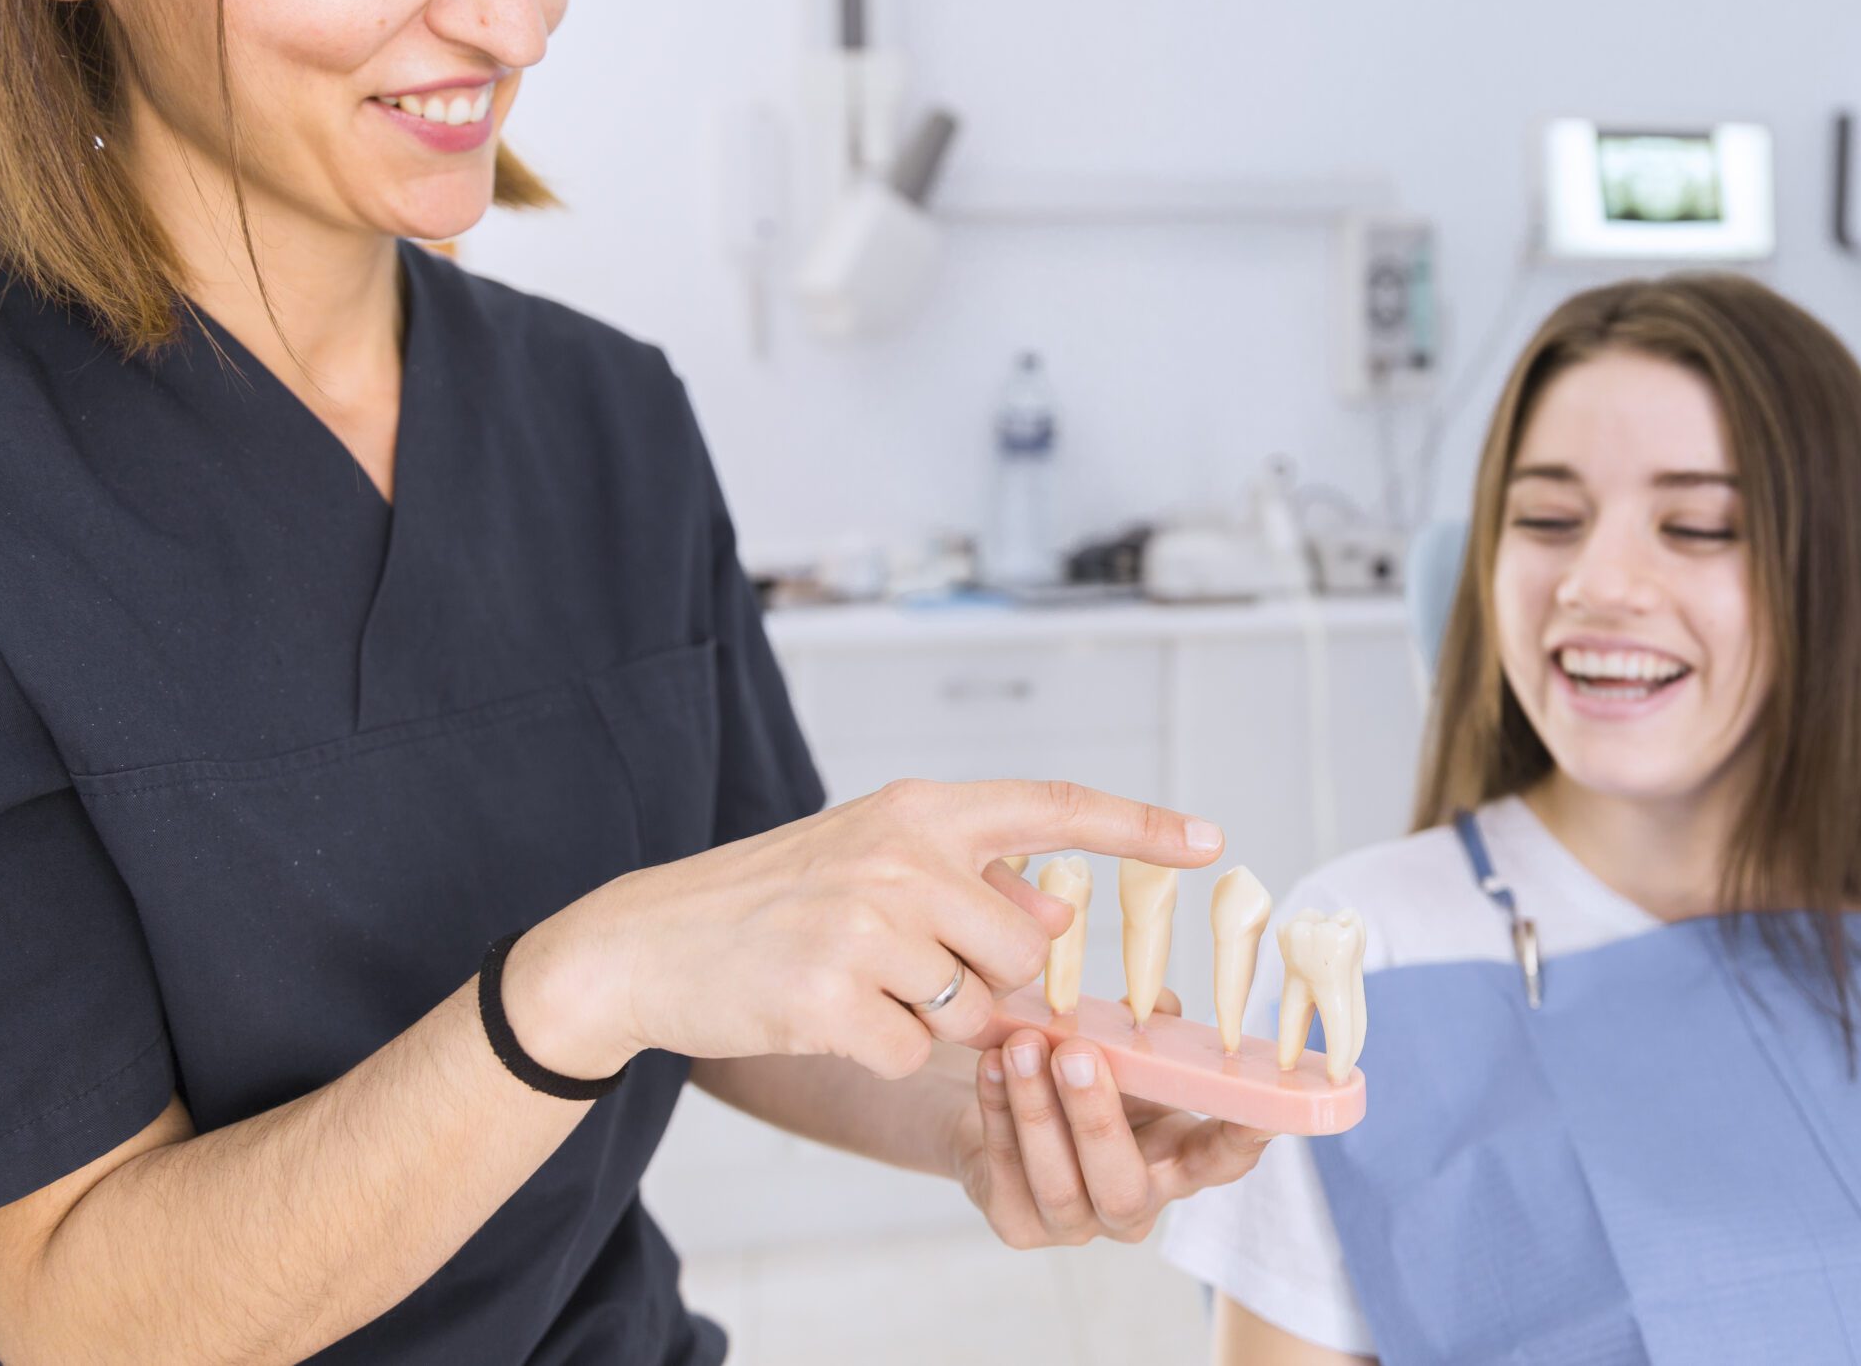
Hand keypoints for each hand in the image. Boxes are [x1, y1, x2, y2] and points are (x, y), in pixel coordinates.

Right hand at [508, 780, 1223, 1081]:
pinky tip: (829, 1017)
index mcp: (919, 809)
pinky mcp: (832, 996)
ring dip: (933, 1019)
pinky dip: (885, 1051)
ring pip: (976, 1008)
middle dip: (989, 982)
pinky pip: (918, 1053)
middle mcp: (901, 854)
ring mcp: (866, 924)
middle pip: (1022, 948)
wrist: (648, 943)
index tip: (1213, 840)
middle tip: (911, 970)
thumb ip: (964, 876)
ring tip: (858, 986)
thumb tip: (1050, 911)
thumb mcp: (871, 859)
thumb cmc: (772, 903)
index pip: (1053, 807)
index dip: (1139, 827)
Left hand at [955, 989, 1275, 1246]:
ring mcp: (1072, 1224)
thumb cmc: (1081, 1079)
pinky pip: (1004, 1170)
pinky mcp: (1016, 1223)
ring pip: (1057, 1183)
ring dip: (1037, 1109)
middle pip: (1123, 1187)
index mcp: (1176, 1162)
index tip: (1255, 1100)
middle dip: (1097, 1119)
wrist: (1001, 1113)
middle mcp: (1132, 1206)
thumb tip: (1160, 1004)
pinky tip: (992, 1062)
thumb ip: (1146, 1031)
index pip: (1222, 1162)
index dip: (1243, 1139)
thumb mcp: (1121, 1054)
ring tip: (1023, 1046)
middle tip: (1078, 1053)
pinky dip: (996, 1110)